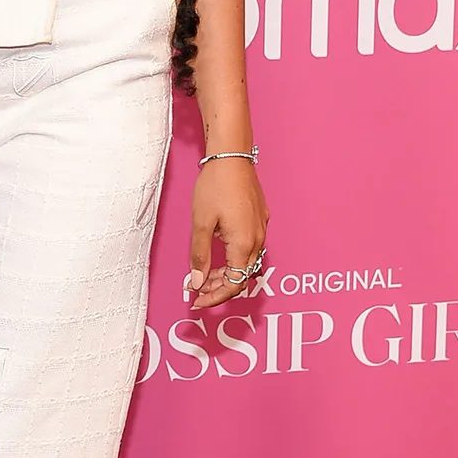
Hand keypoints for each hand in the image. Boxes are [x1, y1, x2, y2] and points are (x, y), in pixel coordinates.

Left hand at [185, 159, 268, 310]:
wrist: (232, 156)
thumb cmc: (215, 185)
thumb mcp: (201, 223)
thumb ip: (200, 256)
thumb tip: (198, 282)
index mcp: (244, 243)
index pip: (233, 284)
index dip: (214, 297)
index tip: (197, 301)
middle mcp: (258, 239)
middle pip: (242, 277)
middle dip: (219, 287)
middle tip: (197, 289)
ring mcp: (261, 229)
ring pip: (246, 263)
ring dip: (227, 273)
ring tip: (205, 273)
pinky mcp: (260, 220)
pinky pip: (250, 248)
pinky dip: (234, 258)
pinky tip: (219, 254)